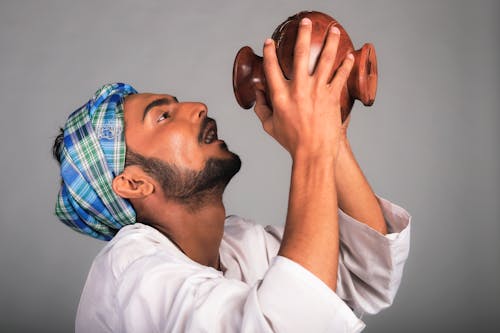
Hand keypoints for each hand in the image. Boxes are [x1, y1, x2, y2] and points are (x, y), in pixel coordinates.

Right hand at [254, 18, 353, 159]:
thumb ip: (262, 108)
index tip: (270, 41)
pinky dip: (346, 64)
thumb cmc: (291, 142)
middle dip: (302, 34)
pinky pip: (340, 75)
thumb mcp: (270, 126)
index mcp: (280, 96)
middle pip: (299, 54)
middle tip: (305, 21)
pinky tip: (349, 55)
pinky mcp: (332, 97)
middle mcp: (298, 89)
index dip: (269, 51)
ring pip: (324, 59)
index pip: (271, 67)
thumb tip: (258, 94)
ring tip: (333, 29)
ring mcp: (317, 91)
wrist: (314, 152)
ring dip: (329, 42)